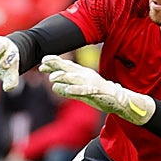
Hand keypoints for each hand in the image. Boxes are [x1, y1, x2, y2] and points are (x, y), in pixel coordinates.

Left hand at [39, 55, 155, 124]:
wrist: (118, 99)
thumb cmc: (98, 94)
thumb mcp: (80, 91)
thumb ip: (67, 89)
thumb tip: (53, 86)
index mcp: (82, 73)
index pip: (66, 66)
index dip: (55, 63)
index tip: (42, 62)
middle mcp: (85, 75)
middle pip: (69, 68)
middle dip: (56, 65)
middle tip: (43, 64)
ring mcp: (90, 83)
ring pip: (75, 78)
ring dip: (63, 77)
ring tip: (52, 78)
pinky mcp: (95, 92)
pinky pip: (84, 90)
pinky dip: (75, 89)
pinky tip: (67, 89)